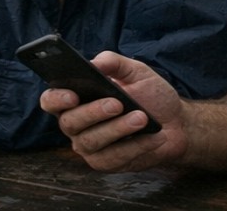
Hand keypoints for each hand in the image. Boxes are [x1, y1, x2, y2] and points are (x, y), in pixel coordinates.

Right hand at [39, 50, 186, 171]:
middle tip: (117, 103)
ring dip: (117, 129)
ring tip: (141, 118)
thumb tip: (94, 63)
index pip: (50, 100)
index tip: (72, 95)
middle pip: (69, 122)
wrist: (176, 123)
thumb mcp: (135, 72)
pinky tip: (152, 137)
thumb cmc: (150, 95)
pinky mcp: (106, 163)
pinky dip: (135, 146)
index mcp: (76, 98)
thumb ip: (114, 62)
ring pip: (91, 141)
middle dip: (92, 113)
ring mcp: (89, 146)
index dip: (56, 99)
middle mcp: (76, 124)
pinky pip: (113, 157)